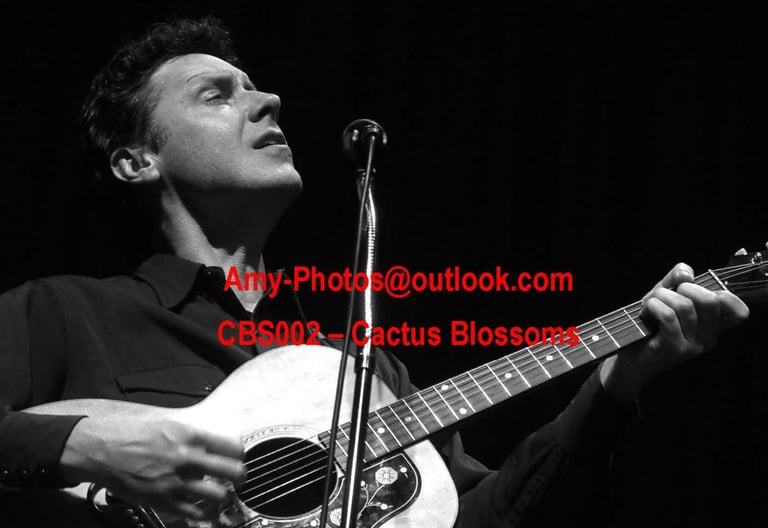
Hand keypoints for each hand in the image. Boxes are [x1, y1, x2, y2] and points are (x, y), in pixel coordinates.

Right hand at [60, 418, 245, 519]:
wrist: (99, 449)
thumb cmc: (130, 434)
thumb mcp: (167, 425)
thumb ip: (192, 438)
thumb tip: (211, 446)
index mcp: (189, 436)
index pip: (232, 446)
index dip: (239, 454)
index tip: (237, 458)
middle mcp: (187, 458)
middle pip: (234, 471)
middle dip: (240, 477)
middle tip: (238, 479)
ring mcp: (175, 482)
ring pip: (219, 496)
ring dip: (224, 496)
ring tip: (221, 495)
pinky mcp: (162, 501)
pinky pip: (194, 513)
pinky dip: (203, 513)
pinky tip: (202, 508)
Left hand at [599, 263, 748, 402]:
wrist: (630, 357)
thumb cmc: (650, 324)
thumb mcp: (665, 296)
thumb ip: (676, 278)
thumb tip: (686, 273)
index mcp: (714, 327)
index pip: (739, 312)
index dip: (722, 293)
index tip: (695, 290)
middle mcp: (709, 338)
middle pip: (712, 301)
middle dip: (685, 287)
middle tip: (667, 292)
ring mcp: (693, 345)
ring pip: (685, 306)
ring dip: (661, 295)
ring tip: (651, 303)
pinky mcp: (674, 348)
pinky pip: (668, 316)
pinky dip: (654, 306)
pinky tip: (646, 311)